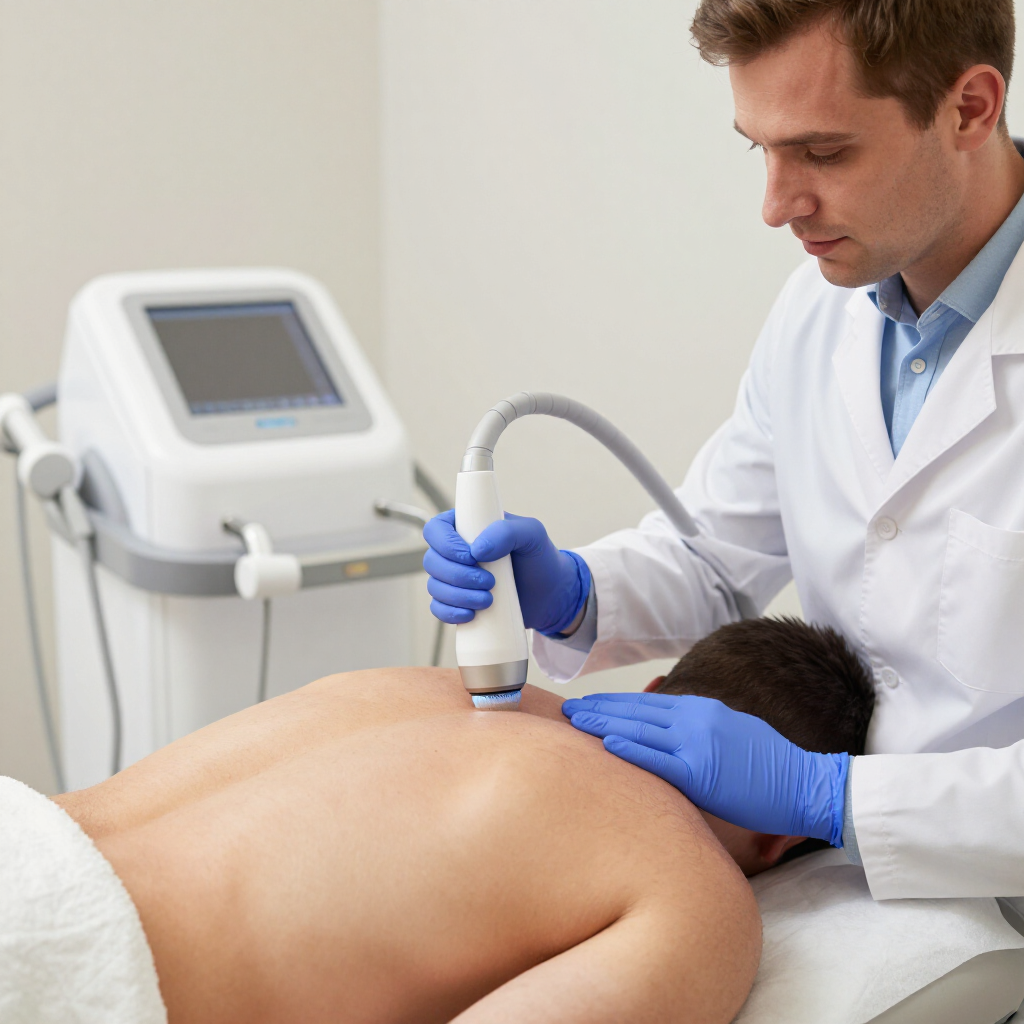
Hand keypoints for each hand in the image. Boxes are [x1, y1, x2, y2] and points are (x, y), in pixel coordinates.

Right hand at [423, 510, 590, 634]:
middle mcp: (455, 551)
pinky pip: (438, 609)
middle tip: (489, 582)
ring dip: (458, 596)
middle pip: (432, 561)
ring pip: (434, 587)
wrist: (550, 594)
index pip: (436, 530)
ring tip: (488, 600)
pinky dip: (450, 613)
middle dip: (458, 576)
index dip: (446, 545)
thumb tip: (477, 549)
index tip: (471, 557)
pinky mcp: (457, 602)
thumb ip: (507, 532)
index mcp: (467, 527)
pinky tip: (470, 614)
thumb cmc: (540, 558)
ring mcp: (454, 578)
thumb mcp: (532, 535)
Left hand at [561, 692, 847, 843]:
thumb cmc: (769, 767)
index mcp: (702, 710)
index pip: (647, 703)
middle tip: (567, 708)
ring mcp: (697, 744)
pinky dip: (629, 749)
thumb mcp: (731, 732)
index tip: (589, 703)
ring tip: (573, 721)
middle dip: (599, 709)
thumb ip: (698, 728)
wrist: (804, 783)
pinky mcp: (700, 773)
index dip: (615, 703)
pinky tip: (604, 745)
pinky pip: (657, 759)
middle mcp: (696, 720)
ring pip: (639, 730)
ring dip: (602, 724)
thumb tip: (671, 733)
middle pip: (636, 711)